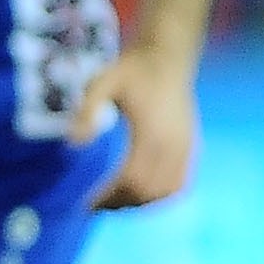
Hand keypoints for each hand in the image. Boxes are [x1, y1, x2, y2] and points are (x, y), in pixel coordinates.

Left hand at [76, 45, 197, 209]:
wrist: (168, 57)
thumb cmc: (133, 69)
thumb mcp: (103, 81)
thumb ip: (87, 109)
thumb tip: (73, 143)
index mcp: (151, 132)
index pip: (131, 179)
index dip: (109, 196)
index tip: (88, 203)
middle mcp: (173, 144)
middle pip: (147, 191)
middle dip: (121, 204)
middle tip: (96, 206)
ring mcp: (185, 147)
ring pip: (165, 192)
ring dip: (140, 203)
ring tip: (115, 204)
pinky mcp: (190, 147)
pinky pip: (179, 183)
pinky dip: (160, 196)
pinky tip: (141, 196)